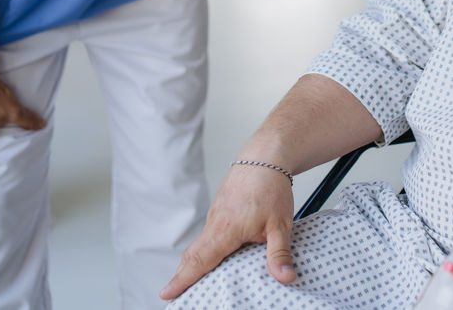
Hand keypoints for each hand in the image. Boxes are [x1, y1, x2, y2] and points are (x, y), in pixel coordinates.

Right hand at [159, 161, 295, 300]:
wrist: (265, 156)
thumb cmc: (271, 187)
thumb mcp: (281, 224)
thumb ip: (279, 253)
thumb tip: (285, 278)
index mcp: (226, 230)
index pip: (200, 261)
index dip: (182, 279)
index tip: (167, 293)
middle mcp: (215, 223)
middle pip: (192, 255)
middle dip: (181, 276)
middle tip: (172, 295)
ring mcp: (216, 215)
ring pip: (200, 245)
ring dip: (192, 264)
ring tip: (190, 283)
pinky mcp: (220, 210)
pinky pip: (207, 235)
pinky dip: (203, 250)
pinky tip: (212, 258)